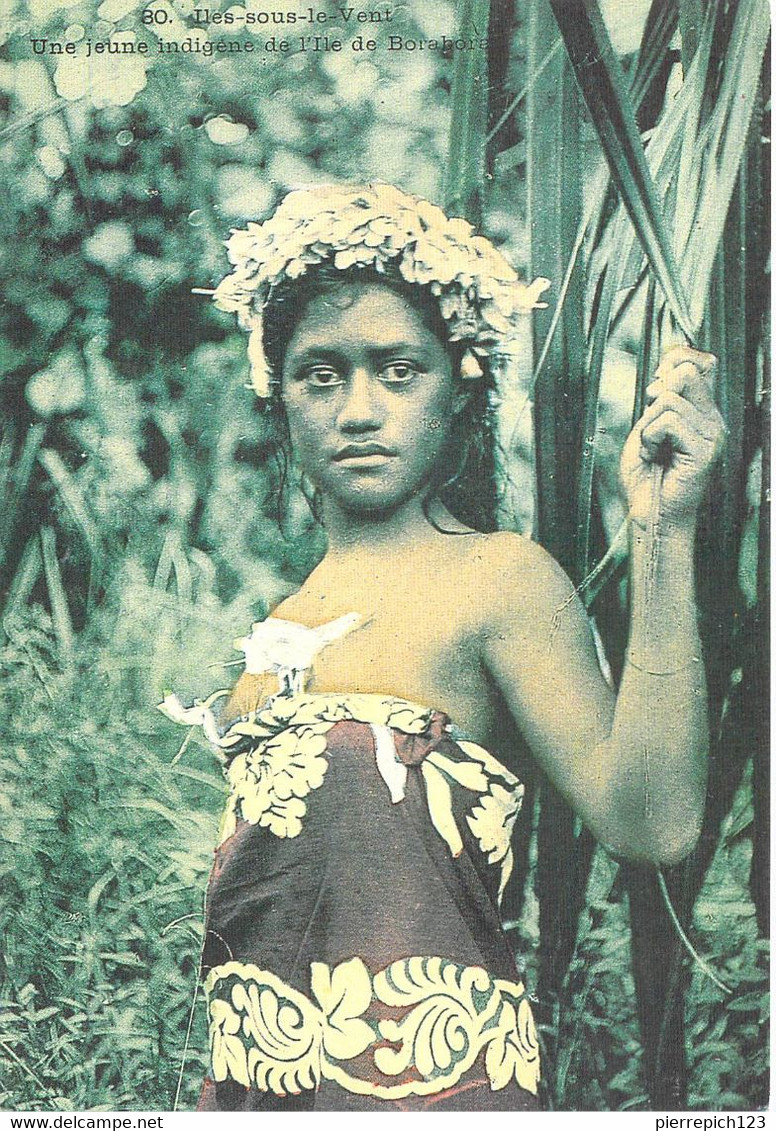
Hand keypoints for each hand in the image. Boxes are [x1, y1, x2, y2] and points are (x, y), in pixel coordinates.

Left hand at [620, 345, 725, 529]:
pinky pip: (668, 422)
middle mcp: (712, 420)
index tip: (655, 388)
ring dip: (648, 426)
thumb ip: (660, 399)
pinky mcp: (705, 450)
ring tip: (652, 448)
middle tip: (651, 427)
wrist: (650, 512)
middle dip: (657, 397)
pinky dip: (650, 437)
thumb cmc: (646, 475)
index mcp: (701, 412)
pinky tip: (654, 455)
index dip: (675, 361)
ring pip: (671, 399)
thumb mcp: (646, 426)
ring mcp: (712, 435)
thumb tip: (668, 372)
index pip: (701, 362)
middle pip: (687, 373)